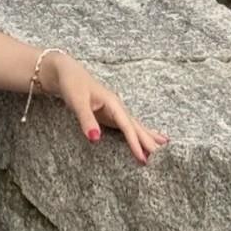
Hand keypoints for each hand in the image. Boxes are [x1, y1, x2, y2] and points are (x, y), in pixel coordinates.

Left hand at [46, 53, 169, 165]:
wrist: (66, 72)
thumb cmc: (72, 85)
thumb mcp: (77, 102)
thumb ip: (86, 119)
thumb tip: (95, 139)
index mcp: (113, 103)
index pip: (127, 126)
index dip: (135, 143)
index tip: (144, 158)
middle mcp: (117, 107)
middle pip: (136, 126)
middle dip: (149, 141)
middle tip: (163, 157)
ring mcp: (114, 111)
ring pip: (135, 126)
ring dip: (148, 136)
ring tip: (165, 146)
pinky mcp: (109, 115)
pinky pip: (127, 127)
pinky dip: (138, 133)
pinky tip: (147, 136)